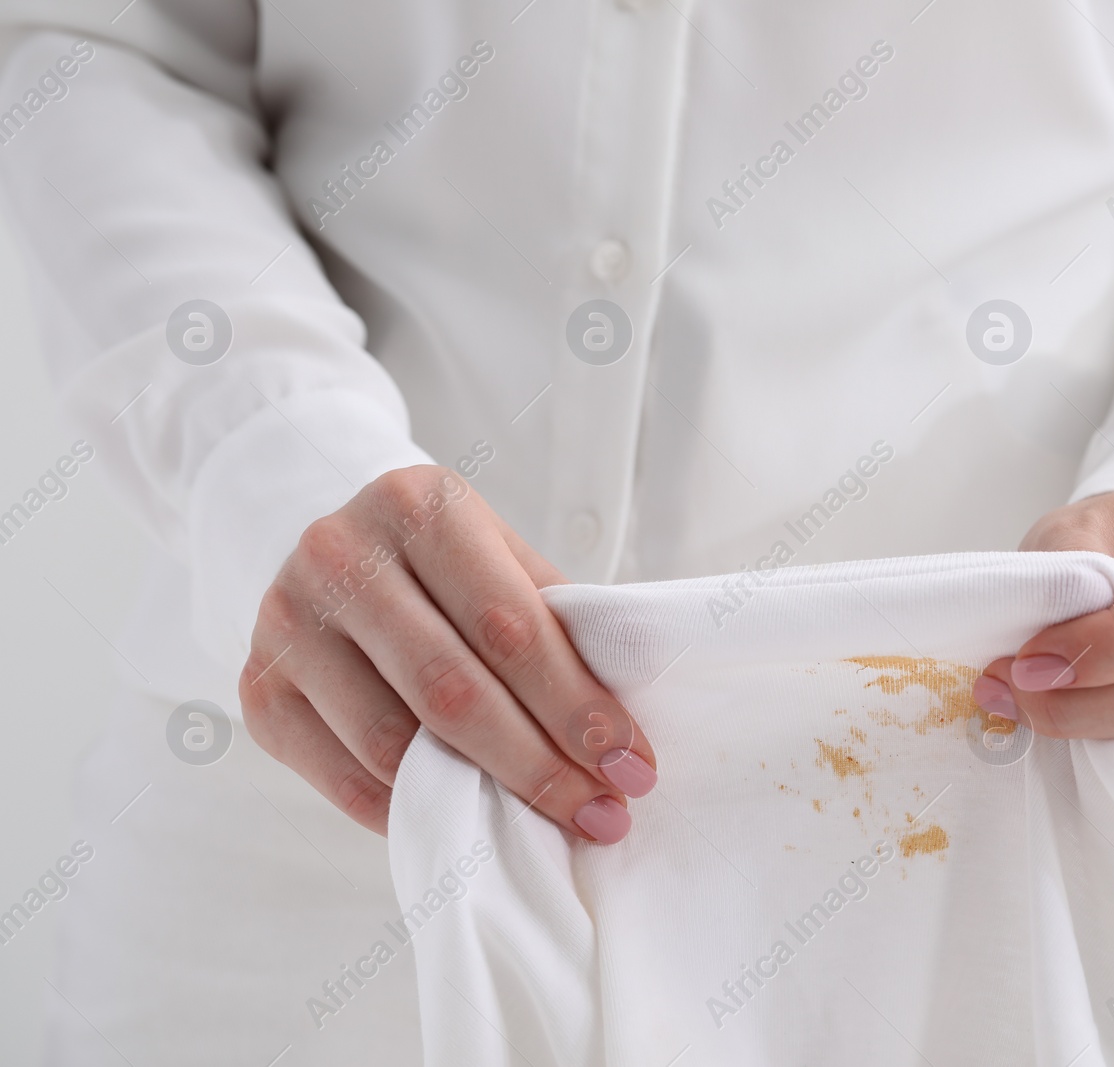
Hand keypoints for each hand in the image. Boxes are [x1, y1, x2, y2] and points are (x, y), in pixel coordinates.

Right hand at [238, 465, 654, 840]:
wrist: (336, 548)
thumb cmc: (446, 562)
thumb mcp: (502, 558)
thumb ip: (556, 625)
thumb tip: (621, 734)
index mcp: (417, 506)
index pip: (510, 627)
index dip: (577, 707)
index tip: (632, 764)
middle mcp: (338, 555)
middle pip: (452, 691)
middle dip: (541, 766)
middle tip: (605, 813)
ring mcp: (286, 623)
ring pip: (392, 743)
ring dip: (482, 800)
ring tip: (551, 825)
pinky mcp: (259, 691)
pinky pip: (344, 778)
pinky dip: (415, 813)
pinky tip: (473, 823)